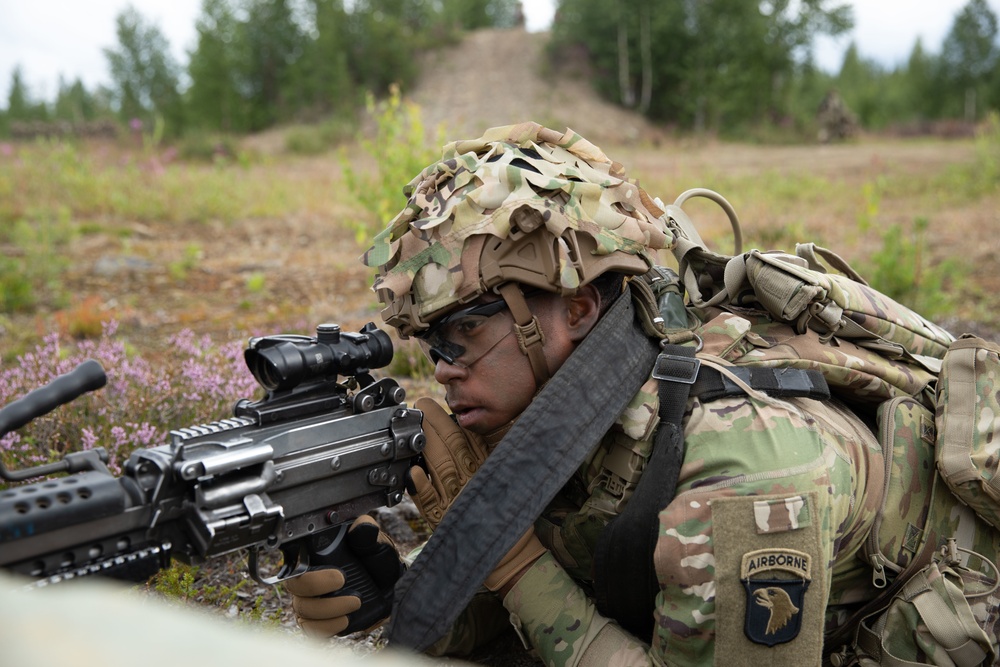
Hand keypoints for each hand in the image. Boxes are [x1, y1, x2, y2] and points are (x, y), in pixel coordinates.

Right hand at [284, 515, 403, 637]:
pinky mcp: (321, 620)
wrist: (392, 585)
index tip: (338, 573)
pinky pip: (312, 629)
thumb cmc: (378, 560)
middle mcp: (308, 580)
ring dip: (328, 610)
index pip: (296, 563)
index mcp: (316, 557)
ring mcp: (313, 602)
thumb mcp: (375, 542)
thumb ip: (367, 531)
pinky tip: (345, 620)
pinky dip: (327, 627)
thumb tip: (361, 526)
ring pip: (303, 611)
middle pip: (295, 589)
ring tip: (355, 602)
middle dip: (318, 588)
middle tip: (345, 583)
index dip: (309, 571)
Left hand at [408, 397, 544, 593]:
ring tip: (414, 429)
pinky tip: (414, 474)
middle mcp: (473, 481)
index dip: (449, 420)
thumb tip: (496, 424)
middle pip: (453, 447)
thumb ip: (497, 450)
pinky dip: (423, 489)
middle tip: (421, 406)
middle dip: (435, 424)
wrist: (511, 555)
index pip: (466, 439)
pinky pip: (433, 503)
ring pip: (441, 468)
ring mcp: (458, 500)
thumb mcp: (506, 475)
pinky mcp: (446, 520)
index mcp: (487, 468)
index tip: (434, 405)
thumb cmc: (508, 512)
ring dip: (426, 446)